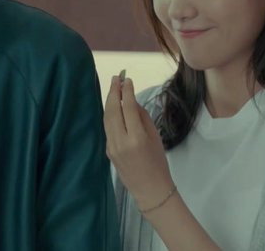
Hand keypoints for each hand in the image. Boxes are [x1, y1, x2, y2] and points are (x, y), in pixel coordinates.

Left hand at [104, 73, 174, 210]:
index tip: (127, 79)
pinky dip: (109, 114)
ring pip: (107, 118)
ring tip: (113, 87)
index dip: (127, 91)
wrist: (150, 188)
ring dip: (109, 101)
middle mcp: (121, 141)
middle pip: (113, 110)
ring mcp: (112, 147)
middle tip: (116, 77)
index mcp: (136, 137)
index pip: (128, 108)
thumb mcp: (155, 136)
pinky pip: (107, 128)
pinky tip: (112, 106)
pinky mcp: (107, 150)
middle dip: (114, 92)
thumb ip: (142, 117)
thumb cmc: (157, 162)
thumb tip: (131, 100)